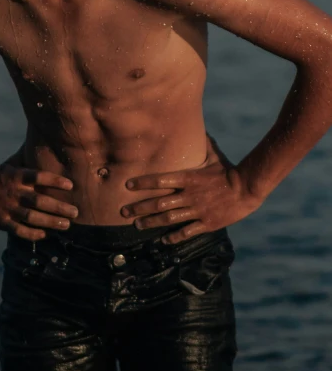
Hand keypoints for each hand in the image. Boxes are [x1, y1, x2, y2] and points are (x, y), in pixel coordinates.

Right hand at [0, 163, 77, 240]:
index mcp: (17, 176)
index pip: (38, 177)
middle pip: (39, 201)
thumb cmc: (1, 175)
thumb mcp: (14, 164)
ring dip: (50, 222)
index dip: (54, 181)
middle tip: (76, 212)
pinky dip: (33, 233)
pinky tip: (45, 234)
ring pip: (32, 217)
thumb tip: (46, 141)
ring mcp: (8, 208)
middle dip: (58, 207)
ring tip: (66, 224)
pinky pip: (19, 230)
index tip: (71, 186)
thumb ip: (29, 159)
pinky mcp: (2, 221)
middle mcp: (14, 192)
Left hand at [121, 144, 260, 243]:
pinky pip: (186, 232)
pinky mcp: (207, 223)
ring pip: (168, 218)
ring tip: (137, 225)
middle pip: (159, 202)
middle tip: (124, 212)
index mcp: (188, 177)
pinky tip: (163, 241)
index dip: (142, 183)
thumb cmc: (229, 170)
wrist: (247, 188)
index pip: (160, 179)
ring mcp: (197, 210)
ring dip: (151, 222)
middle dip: (139, 208)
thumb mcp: (213, 155)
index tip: (127, 186)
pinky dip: (173, 237)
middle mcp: (189, 195)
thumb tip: (199, 129)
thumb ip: (203, 145)